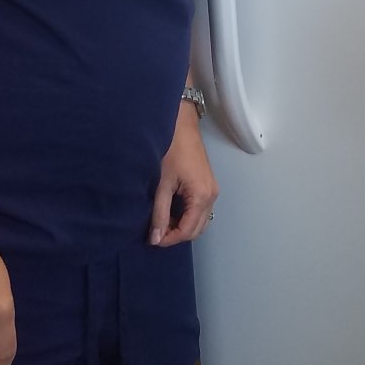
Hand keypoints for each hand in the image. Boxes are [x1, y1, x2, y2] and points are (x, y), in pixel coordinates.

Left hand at [150, 101, 218, 246]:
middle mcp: (212, 196)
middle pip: (196, 229)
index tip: (151, 239)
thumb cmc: (171, 150)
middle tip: (155, 232)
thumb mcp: (162, 184)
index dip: (169, 239)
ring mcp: (212, 190)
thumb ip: (159, 213)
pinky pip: (201, 210)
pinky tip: (171, 211)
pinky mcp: (208, 185)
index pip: (187, 231)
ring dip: (182, 226)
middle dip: (176, 234)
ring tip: (162, 222)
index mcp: (202, 196)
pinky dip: (187, 216)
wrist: (182, 125)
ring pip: (200, 221)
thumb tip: (155, 239)